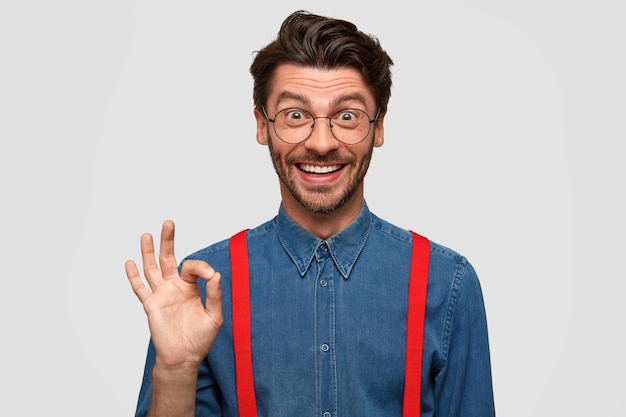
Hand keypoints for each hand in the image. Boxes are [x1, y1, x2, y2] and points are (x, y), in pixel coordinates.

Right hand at [125, 220, 222, 367]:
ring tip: (146, 235)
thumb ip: (215, 295)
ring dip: (148, 252)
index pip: (193, 268)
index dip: (203, 268)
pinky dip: (134, 277)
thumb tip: (216, 275)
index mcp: (191, 287)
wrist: (184, 357)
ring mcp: (161, 295)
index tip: (211, 276)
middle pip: (169, 259)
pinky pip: (140, 289)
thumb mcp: (214, 316)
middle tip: (168, 223)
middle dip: (168, 241)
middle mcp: (174, 287)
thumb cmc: (199, 338)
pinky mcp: (151, 305)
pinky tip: (130, 263)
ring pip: (152, 269)